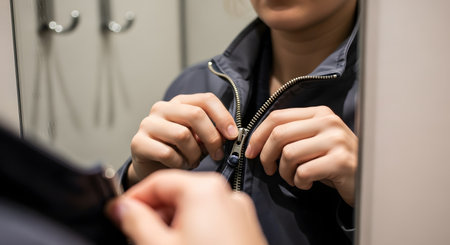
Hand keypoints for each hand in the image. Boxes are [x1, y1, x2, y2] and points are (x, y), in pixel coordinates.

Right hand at [106, 170, 267, 244]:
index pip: (158, 182)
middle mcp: (226, 195)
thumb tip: (122, 208)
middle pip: (177, 194)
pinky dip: (191, 230)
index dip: (133, 198)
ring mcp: (238, 213)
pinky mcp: (244, 229)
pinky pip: (210, 220)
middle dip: (153, 214)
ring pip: (193, 208)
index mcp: (205, 191)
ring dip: (171, 224)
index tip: (118, 212)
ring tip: (158, 244)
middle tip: (134, 233)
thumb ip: (136, 222)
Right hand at [129, 93, 237, 182]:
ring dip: (194, 154)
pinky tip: (179, 165)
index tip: (233, 135)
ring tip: (193, 161)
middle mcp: (162, 108)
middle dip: (212, 137)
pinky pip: (167, 153)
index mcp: (180, 102)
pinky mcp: (138, 142)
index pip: (206, 99)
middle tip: (218, 155)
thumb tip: (229, 134)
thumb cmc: (179, 151)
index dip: (223, 117)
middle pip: (195, 114)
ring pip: (182, 135)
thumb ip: (212, 132)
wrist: (151, 168)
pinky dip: (179, 163)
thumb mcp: (199, 138)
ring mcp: (148, 124)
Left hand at [245, 106, 357, 205]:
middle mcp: (328, 122)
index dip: (258, 135)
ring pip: (289, 154)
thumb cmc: (333, 160)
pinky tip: (307, 184)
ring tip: (294, 178)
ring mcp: (336, 140)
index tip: (250, 152)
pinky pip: (303, 172)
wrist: (367, 178)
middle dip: (266, 156)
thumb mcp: (314, 140)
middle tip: (269, 169)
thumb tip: (256, 140)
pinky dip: (299, 182)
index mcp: (319, 113)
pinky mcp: (340, 161)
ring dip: (284, 172)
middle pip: (279, 134)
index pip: (277, 117)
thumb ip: (292, 133)